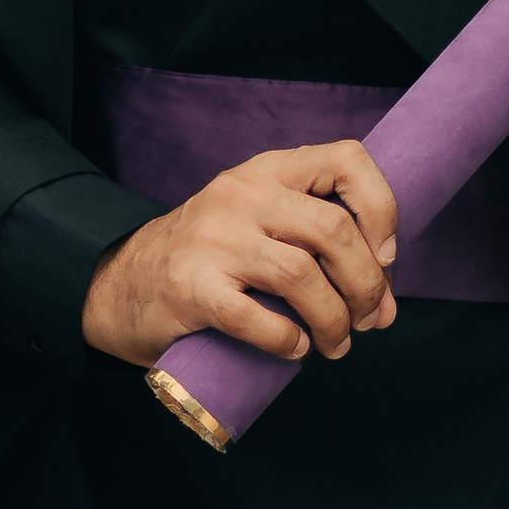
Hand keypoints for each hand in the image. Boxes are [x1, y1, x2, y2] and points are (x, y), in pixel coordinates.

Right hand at [81, 141, 400, 370]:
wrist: (122, 284)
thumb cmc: (211, 259)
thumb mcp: (259, 222)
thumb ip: (317, 246)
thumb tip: (386, 306)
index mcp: (267, 171)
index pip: (346, 159)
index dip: (381, 208)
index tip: (386, 257)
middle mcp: (241, 195)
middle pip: (333, 229)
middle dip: (367, 284)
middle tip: (370, 320)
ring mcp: (212, 239)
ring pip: (301, 275)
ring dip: (335, 320)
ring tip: (337, 345)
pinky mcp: (190, 287)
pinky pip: (255, 317)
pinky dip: (287, 340)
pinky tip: (293, 349)